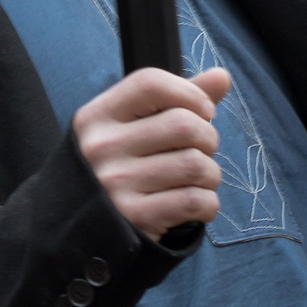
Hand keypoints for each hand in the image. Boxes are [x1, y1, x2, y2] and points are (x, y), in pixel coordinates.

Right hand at [72, 68, 232, 240]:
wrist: (83, 230)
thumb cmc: (117, 169)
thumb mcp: (130, 129)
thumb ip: (176, 100)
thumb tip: (222, 76)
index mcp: (97, 116)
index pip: (151, 83)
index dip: (189, 93)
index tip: (203, 111)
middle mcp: (102, 148)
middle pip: (184, 124)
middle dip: (208, 138)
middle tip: (200, 152)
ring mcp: (115, 184)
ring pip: (195, 164)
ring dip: (210, 174)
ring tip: (197, 180)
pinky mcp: (135, 218)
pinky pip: (195, 201)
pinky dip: (208, 204)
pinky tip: (196, 205)